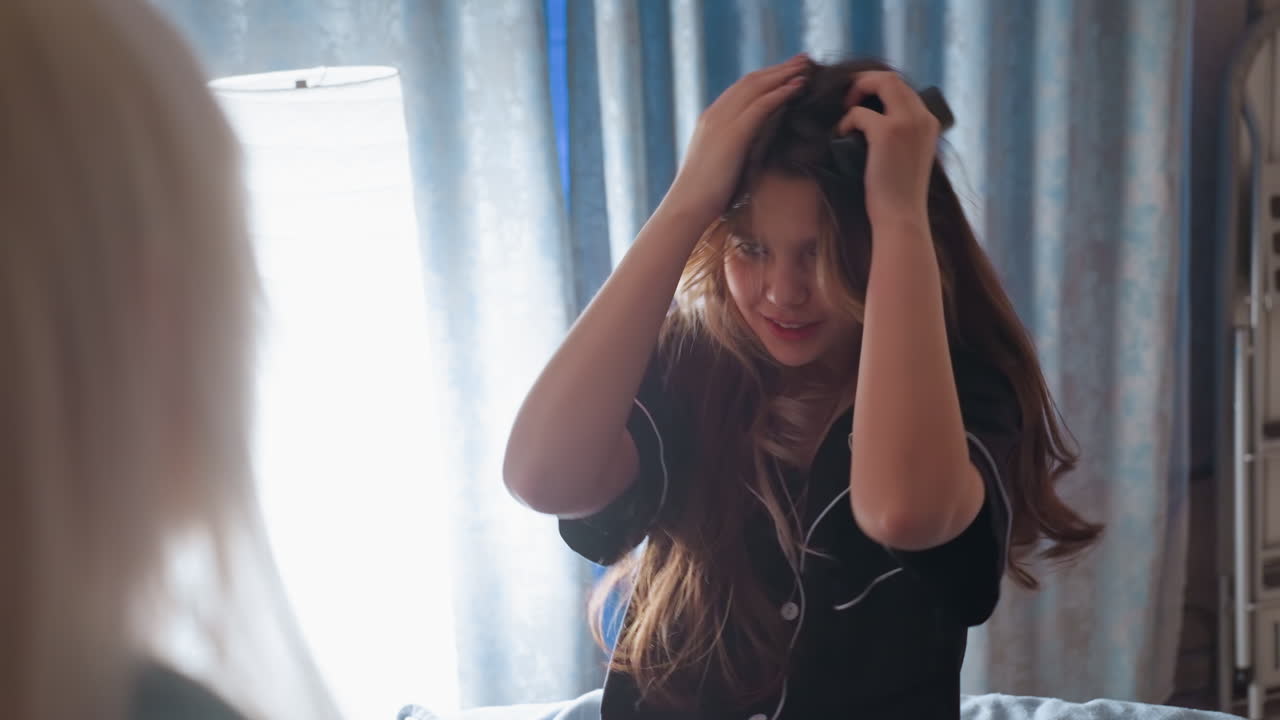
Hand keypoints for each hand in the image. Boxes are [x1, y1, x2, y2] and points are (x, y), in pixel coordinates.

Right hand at [664, 54, 810, 221]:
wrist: (687, 208)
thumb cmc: (705, 197)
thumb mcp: (721, 166)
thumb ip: (734, 152)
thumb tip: (752, 153)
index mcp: (710, 121)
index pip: (741, 90)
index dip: (766, 78)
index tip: (787, 72)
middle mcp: (714, 115)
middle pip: (751, 81)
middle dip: (778, 69)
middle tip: (803, 59)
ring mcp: (722, 122)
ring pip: (757, 87)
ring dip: (784, 74)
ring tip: (806, 66)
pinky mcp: (732, 134)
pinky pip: (761, 105)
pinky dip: (781, 92)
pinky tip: (798, 86)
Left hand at [836, 71, 939, 229]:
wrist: (901, 218)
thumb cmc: (899, 194)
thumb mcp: (907, 158)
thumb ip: (901, 137)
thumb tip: (873, 123)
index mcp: (929, 123)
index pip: (904, 89)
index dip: (879, 87)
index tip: (861, 99)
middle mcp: (922, 118)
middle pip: (892, 79)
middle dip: (865, 81)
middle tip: (848, 99)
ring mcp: (906, 123)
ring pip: (881, 83)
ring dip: (858, 90)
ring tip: (845, 109)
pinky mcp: (887, 133)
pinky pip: (860, 112)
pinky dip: (847, 120)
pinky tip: (841, 135)